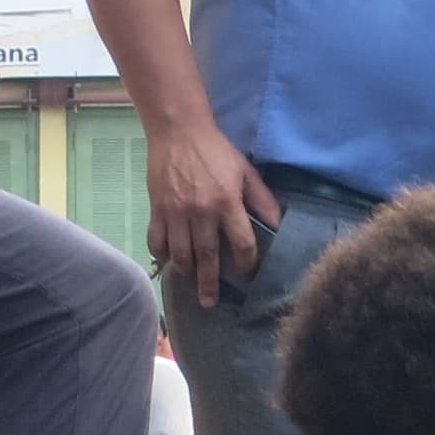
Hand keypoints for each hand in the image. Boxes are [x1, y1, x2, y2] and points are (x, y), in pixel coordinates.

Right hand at [146, 114, 279, 310]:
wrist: (179, 131)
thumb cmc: (216, 151)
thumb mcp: (246, 172)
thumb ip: (261, 200)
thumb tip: (277, 225)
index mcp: (227, 203)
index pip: (242, 243)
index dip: (246, 263)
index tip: (246, 273)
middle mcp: (202, 212)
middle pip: (207, 257)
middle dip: (209, 283)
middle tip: (209, 302)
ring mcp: (176, 213)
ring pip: (180, 254)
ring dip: (186, 272)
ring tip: (191, 282)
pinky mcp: (157, 209)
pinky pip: (157, 240)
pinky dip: (161, 254)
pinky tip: (167, 261)